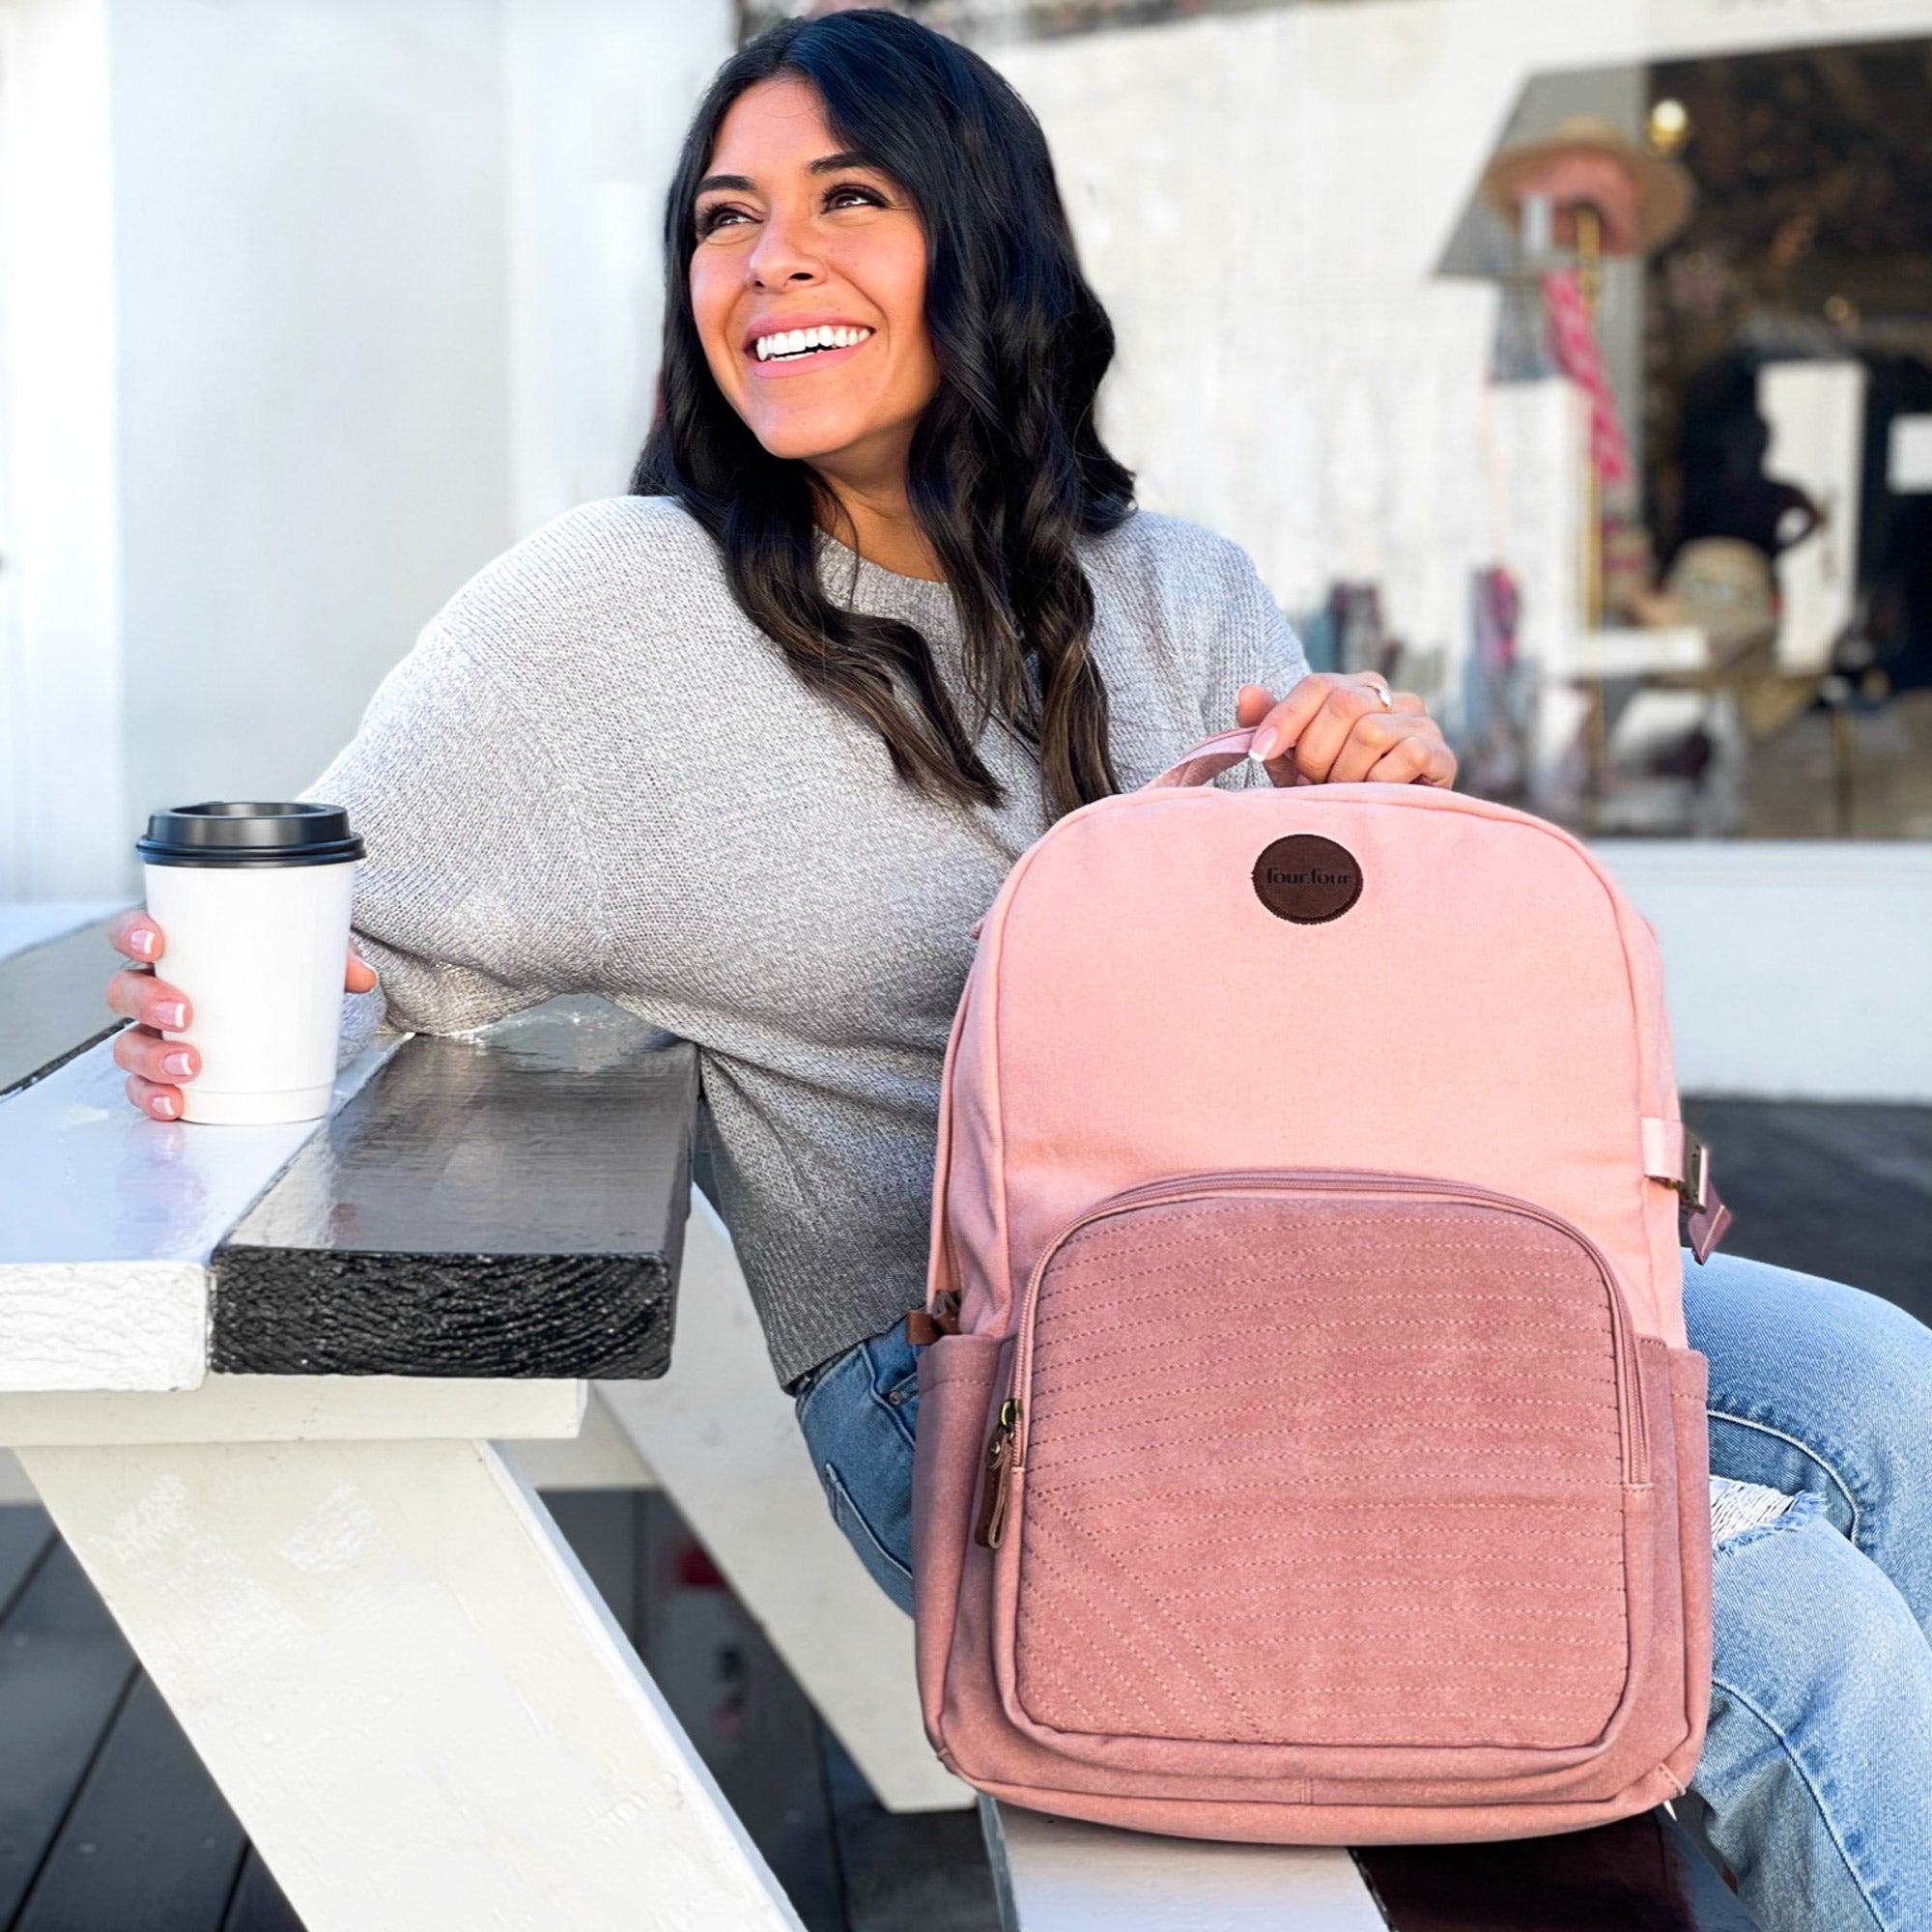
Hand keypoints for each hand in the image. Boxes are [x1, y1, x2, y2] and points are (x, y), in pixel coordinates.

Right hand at [106, 910, 377, 1121]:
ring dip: (152, 1058)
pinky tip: (175, 1104)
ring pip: (130, 1043)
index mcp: (177, 949)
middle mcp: (157, 988)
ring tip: (189, 1066)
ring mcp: (158, 1031)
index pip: (133, 932)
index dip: (133, 935)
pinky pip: (145, 1085)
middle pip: (125, 991)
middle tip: (185, 1014)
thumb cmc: (274, 965)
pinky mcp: (168, 1069)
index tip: (156, 943)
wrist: (284, 996)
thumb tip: (361, 976)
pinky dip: (154, 1097)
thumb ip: (333, 956)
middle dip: (147, 1003)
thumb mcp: (304, 951)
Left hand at [1236, 676, 1456, 788]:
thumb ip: (1270, 727)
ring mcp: (1420, 722)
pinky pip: (1405, 757)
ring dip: (1346, 773)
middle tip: (1313, 783)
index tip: (1261, 753)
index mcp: (1354, 689)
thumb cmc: (1332, 791)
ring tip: (1345, 792)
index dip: (1285, 718)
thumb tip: (1246, 693)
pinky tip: (1374, 796)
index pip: (1317, 685)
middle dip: (1316, 753)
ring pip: (1369, 733)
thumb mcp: (1292, 761)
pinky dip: (1379, 784)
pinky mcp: (1442, 753)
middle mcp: (1391, 697)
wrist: (1378, 834)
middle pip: (1342, 705)